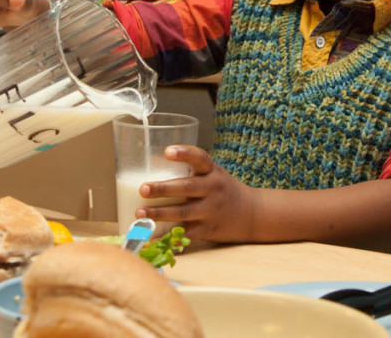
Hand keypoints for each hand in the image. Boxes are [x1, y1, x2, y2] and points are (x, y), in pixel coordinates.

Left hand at [137, 144, 259, 242]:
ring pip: (183, 212)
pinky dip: (167, 238)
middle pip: (187, 187)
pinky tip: (151, 238)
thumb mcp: (213, 175)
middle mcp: (213, 189)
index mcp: (212, 172)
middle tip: (143, 188)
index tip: (168, 151)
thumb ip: (190, 172)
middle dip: (164, 188)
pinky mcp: (208, 230)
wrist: (251, 213)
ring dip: (160, 213)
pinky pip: (185, 234)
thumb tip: (149, 167)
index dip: (184, 153)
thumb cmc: (222, 190)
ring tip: (140, 212)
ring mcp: (211, 211)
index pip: (200, 158)